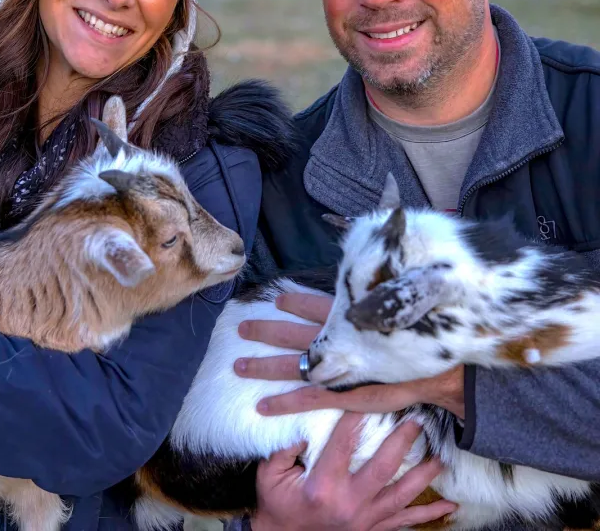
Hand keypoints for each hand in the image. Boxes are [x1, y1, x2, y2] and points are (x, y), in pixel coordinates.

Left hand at [235, 292, 464, 418]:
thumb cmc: (423, 338)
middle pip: (293, 334)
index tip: (276, 299)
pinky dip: (284, 403)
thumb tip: (370, 275)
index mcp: (349, 319)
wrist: (444, 374)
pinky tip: (262, 406)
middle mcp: (338, 341)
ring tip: (238, 364)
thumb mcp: (397, 309)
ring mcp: (338, 370)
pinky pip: (307, 400)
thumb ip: (378, 297)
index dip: (294, 303)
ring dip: (263, 364)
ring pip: (292, 365)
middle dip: (265, 330)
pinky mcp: (343, 396)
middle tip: (240, 327)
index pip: (315, 306)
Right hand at [252, 413, 456, 530]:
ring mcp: (364, 520)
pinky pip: (405, 522)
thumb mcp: (270, 473)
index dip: (357, 417)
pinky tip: (450, 506)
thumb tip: (305, 423)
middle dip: (402, 442)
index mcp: (323, 485)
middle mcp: (348, 503)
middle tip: (417, 420)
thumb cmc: (276, 501)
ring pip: (401, 495)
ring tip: (441, 457)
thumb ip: (286, 448)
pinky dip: (429, 515)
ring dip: (423, 476)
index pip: (344, 444)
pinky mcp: (372, 530)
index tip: (370, 395)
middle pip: (382, 468)